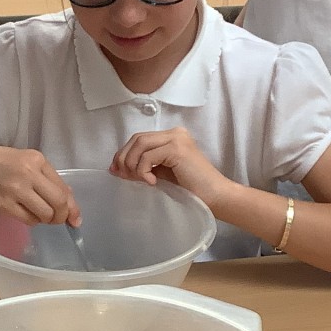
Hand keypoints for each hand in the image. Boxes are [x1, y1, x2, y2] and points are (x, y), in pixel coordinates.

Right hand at [0, 144, 79, 225]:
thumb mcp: (21, 160)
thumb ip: (43, 177)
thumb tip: (67, 198)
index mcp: (36, 159)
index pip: (63, 187)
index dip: (72, 206)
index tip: (75, 218)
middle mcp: (29, 172)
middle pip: (59, 202)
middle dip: (62, 216)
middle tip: (58, 221)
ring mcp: (16, 189)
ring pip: (46, 214)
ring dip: (46, 220)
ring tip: (37, 215)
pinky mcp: (4, 205)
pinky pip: (29, 220)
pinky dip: (32, 221)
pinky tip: (24, 215)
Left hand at [109, 128, 230, 207]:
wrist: (215, 196)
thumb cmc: (191, 189)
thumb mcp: (160, 175)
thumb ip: (142, 168)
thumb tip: (115, 168)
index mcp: (171, 136)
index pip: (139, 139)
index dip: (123, 153)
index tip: (115, 170)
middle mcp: (174, 133)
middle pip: (137, 139)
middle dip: (124, 158)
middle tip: (121, 176)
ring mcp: (177, 139)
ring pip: (140, 144)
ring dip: (132, 164)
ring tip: (139, 180)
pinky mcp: (177, 149)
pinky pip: (148, 157)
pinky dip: (143, 170)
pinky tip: (152, 183)